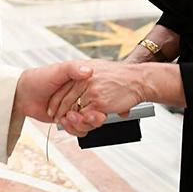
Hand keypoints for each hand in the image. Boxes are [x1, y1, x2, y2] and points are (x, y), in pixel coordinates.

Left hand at [13, 61, 93, 123]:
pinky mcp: (69, 120)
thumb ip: (73, 69)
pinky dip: (73, 129)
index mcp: (83, 83)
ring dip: (79, 125)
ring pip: (89, 124)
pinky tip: (63, 122)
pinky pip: (79, 130)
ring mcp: (76, 109)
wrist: (23, 93)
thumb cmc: (39, 78)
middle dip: (90, 119)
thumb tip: (89, 70)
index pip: (99, 98)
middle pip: (96, 113)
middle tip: (75, 116)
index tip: (94, 111)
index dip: (97, 107)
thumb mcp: (57, 70)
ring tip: (65, 118)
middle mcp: (82, 96)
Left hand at [48, 61, 185, 118]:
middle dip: (61, 113)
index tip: (53, 111)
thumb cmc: (120, 75)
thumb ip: (85, 73)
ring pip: (74, 111)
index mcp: (82, 71)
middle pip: (64, 101)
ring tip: (68, 123)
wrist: (138, 78)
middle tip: (60, 121)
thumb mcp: (98, 67)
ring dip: (71, 120)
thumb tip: (77, 82)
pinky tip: (85, 123)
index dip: (56, 102)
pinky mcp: (98, 103)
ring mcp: (91, 91)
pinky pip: (85, 117)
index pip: (62, 89)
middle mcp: (84, 80)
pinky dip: (83, 122)